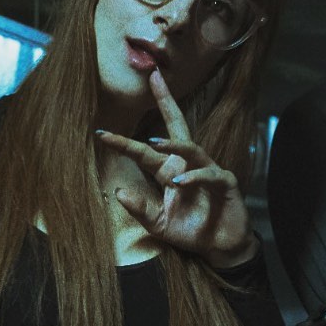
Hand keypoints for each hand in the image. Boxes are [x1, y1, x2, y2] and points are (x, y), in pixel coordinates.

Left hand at [96, 69, 257, 267]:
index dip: (124, 143)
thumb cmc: (191, 232)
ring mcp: (208, 170)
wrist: (221, 246)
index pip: (144, 152)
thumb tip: (118, 193)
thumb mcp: (159, 224)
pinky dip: (194, 177)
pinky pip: (209, 175)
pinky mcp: (225, 182)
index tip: (100, 134)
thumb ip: (141, 210)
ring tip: (152, 142)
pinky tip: (179, 182)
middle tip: (154, 78)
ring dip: (173, 144)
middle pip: (177, 125)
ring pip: (191, 148)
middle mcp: (187, 164)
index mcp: (169, 171)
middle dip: (166, 100)